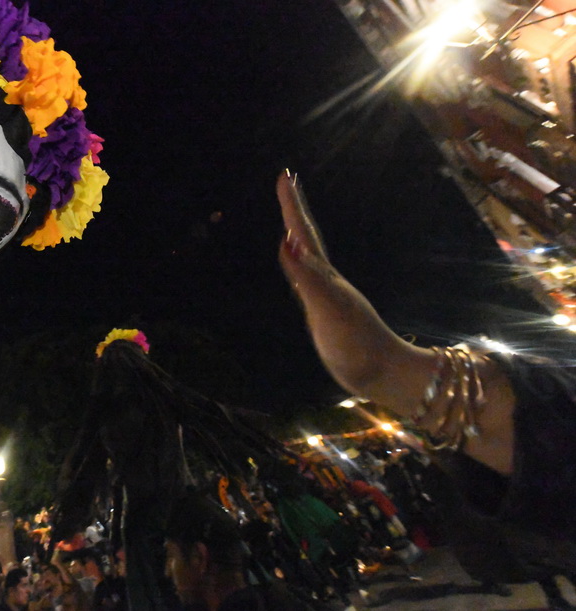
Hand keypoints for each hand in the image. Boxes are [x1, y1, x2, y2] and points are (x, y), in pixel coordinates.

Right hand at [276, 170, 432, 409]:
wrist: (386, 375)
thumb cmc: (357, 346)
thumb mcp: (329, 310)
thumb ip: (307, 278)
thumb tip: (286, 241)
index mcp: (325, 276)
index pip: (304, 233)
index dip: (292, 206)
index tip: (284, 175)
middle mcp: (327, 281)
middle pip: (308, 238)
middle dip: (294, 210)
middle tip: (285, 182)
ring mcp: (328, 296)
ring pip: (309, 256)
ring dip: (297, 234)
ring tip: (287, 220)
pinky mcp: (328, 314)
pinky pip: (308, 277)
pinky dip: (299, 263)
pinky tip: (299, 266)